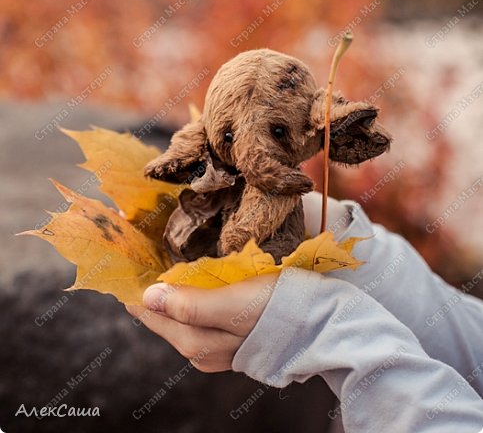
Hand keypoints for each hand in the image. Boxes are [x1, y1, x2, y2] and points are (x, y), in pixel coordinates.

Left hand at [126, 274, 277, 371]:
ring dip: (169, 296)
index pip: (152, 315)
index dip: (136, 292)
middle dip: (149, 294)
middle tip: (137, 266)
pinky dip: (189, 299)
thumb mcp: (231, 306)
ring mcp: (218, 345)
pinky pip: (199, 316)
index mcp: (196, 343)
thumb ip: (190, 304)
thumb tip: (148, 296)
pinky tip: (190, 286)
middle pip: (165, 318)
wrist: (317, 322)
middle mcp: (202, 350)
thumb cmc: (276, 309)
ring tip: (157, 273)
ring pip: (181, 317)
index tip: (123, 270)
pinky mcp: (233, 335)